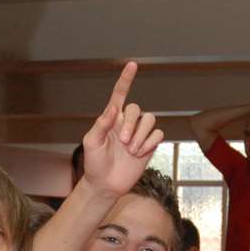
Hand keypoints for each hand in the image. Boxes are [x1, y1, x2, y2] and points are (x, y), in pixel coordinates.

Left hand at [78, 63, 163, 199]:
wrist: (105, 185)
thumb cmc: (94, 164)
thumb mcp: (91, 143)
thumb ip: (101, 124)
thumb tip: (113, 108)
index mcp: (111, 118)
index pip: (120, 94)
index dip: (126, 79)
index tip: (132, 65)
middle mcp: (126, 123)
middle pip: (136, 109)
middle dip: (131, 124)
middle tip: (123, 142)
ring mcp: (139, 134)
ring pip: (150, 119)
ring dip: (141, 135)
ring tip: (130, 150)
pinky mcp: (149, 145)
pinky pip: (158, 134)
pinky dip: (149, 143)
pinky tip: (138, 154)